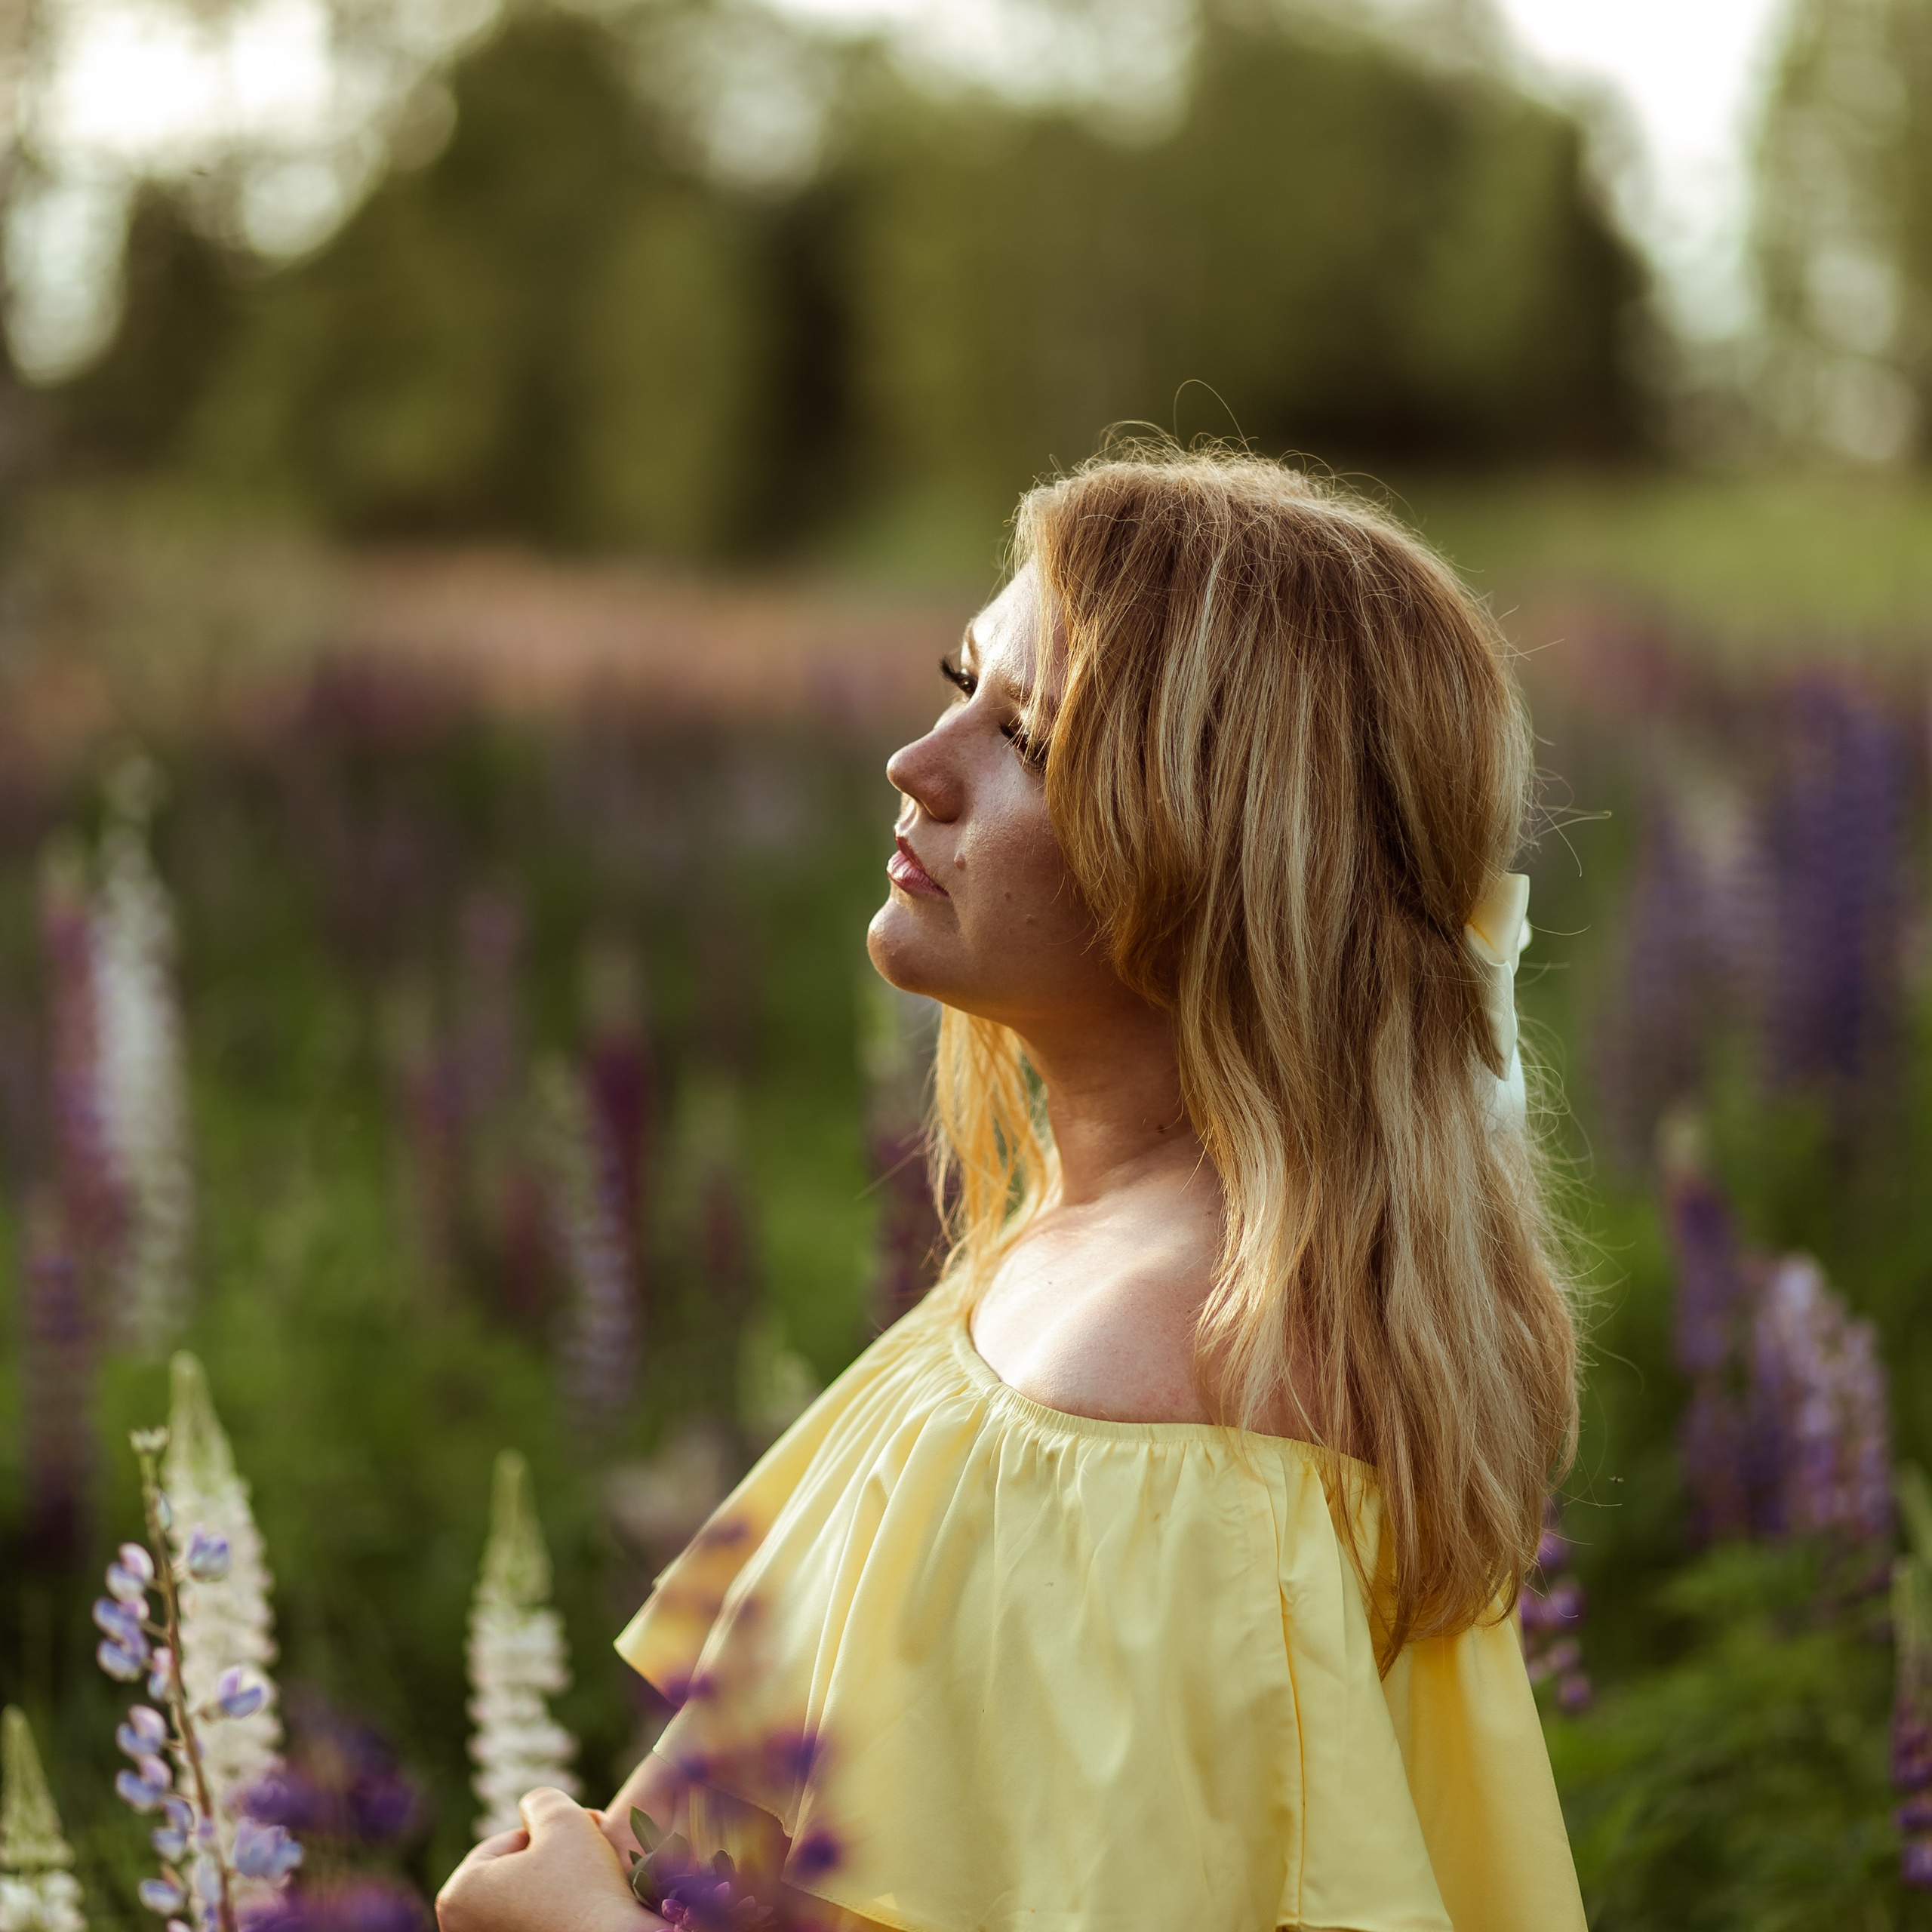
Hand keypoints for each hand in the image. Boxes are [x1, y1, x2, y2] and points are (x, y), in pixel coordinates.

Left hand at [437, 1787, 664, 1931]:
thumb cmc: (585, 1889)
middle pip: (514, 1874)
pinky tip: (584, 1912)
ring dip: (557, 1885)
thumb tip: (530, 1811)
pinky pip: (534, 1926)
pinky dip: (556, 1916)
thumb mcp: (564, 1819)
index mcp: (457, 1895)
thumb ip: (540, 1801)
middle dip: (554, 1858)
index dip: (552, 1833)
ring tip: (591, 1884)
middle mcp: (460, 1931)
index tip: (584, 1838)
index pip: (508, 1842)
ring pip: (526, 1901)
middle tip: (591, 1855)